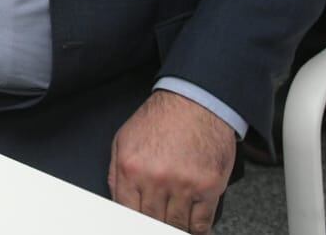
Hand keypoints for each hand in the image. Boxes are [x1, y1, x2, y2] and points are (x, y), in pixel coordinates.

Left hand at [109, 90, 234, 232]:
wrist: (195, 102)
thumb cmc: (160, 119)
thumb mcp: (124, 140)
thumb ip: (116, 173)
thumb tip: (117, 202)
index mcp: (131, 168)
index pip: (127, 212)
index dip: (132, 223)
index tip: (137, 223)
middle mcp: (156, 179)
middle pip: (152, 221)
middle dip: (154, 222)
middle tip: (157, 218)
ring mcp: (184, 185)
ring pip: (176, 225)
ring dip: (174, 225)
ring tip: (173, 219)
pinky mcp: (209, 187)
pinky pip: (202, 223)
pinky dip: (196, 228)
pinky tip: (191, 223)